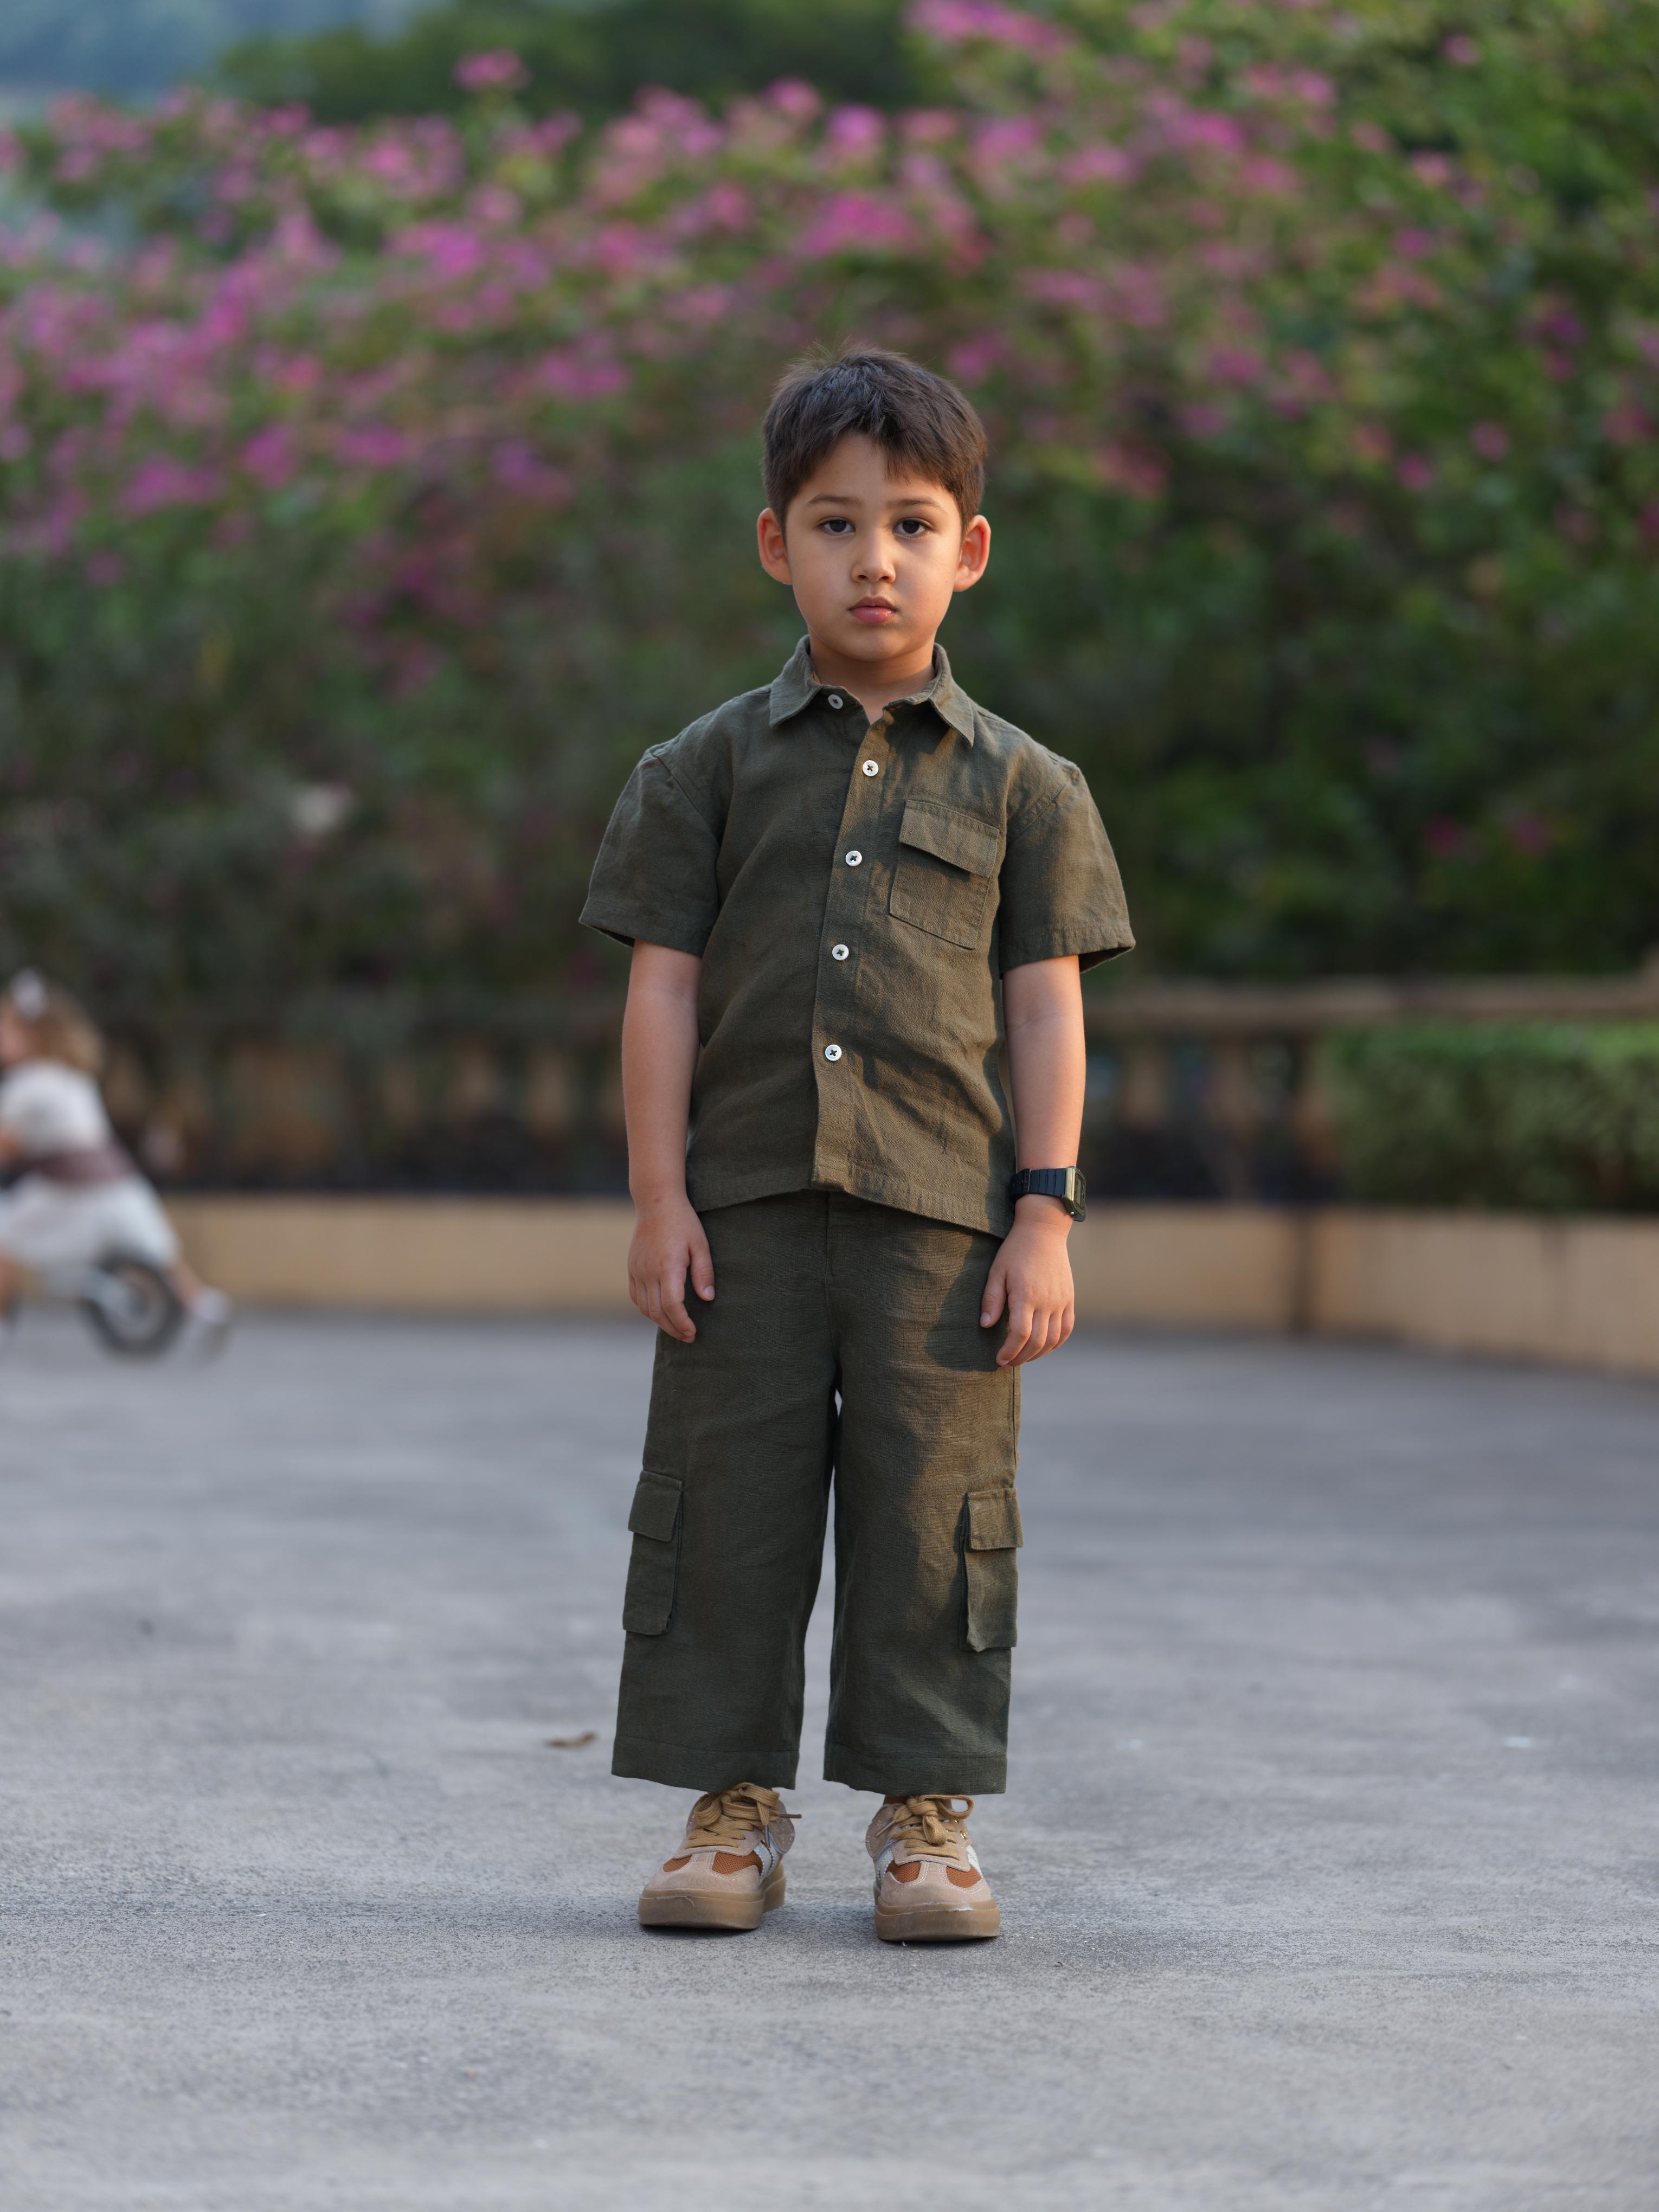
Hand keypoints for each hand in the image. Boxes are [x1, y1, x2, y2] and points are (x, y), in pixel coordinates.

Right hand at [628, 1192, 714, 1341]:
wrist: (656, 1202)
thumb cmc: (683, 1222)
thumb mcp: (700, 1244)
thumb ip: (704, 1273)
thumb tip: (707, 1299)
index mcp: (667, 1266)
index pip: (671, 1305)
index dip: (682, 1323)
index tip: (693, 1332)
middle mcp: (648, 1271)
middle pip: (657, 1312)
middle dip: (673, 1328)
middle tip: (688, 1336)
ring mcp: (637, 1270)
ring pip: (644, 1308)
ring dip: (660, 1322)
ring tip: (676, 1327)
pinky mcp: (631, 1268)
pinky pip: (636, 1297)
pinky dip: (647, 1310)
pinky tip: (659, 1312)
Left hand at [980, 1200, 1074, 1366]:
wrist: (1044, 1231)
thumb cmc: (1015, 1250)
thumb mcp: (997, 1271)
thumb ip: (991, 1300)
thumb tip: (986, 1325)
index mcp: (1026, 1295)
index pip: (1020, 1335)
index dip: (1009, 1351)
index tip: (999, 1359)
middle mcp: (1046, 1301)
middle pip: (1036, 1342)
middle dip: (1021, 1357)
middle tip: (1007, 1362)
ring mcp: (1060, 1301)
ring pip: (1052, 1339)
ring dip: (1037, 1354)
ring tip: (1022, 1357)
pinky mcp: (1069, 1299)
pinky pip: (1066, 1329)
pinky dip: (1056, 1343)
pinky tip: (1044, 1347)